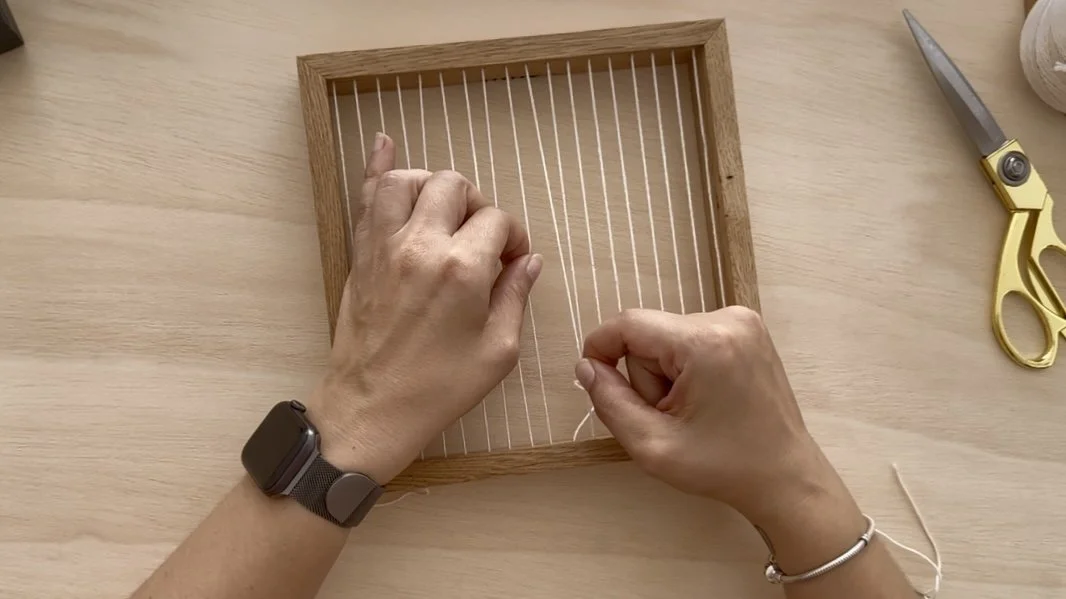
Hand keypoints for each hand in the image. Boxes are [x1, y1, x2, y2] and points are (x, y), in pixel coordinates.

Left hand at [308, 133, 541, 483]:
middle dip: (476, 204)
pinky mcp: (362, 256)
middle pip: (454, 186)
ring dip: (432, 184)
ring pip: (408, 180)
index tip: (511, 263)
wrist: (370, 411)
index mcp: (462, 270)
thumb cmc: (436, 390)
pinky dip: (375, 167)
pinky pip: (365, 197)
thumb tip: (527, 263)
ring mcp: (384, 246)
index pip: (496, 220)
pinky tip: (383, 143)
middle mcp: (421, 245)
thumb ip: (514, 297)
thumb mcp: (497, 352)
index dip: (512, 237)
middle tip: (481, 239)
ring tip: (445, 210)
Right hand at [575, 308, 857, 535]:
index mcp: (705, 342)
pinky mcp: (749, 329)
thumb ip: (610, 401)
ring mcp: (743, 320)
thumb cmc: (723, 467)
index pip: (628, 323)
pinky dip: (686, 367)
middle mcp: (727, 318)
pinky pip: (691, 338)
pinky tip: (706, 398)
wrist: (786, 477)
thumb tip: (586, 367)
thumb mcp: (652, 445)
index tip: (595, 383)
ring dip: (666, 374)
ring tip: (692, 411)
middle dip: (646, 376)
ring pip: (668, 336)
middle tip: (669, 417)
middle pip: (649, 333)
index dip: (600, 350)